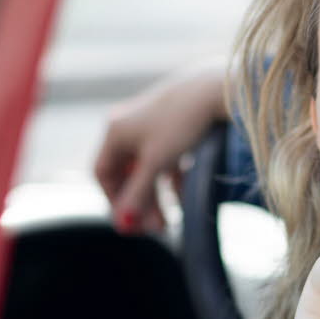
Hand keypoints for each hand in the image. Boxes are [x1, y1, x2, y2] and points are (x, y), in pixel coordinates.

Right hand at [93, 58, 227, 233]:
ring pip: (148, 168)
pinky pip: (167, 159)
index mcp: (115, 130)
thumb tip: (123, 222)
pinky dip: (173, 180)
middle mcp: (129, 124)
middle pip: (127, 173)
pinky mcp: (176, 125)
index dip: (114, 199)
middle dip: (140, 202)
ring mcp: (153, 124)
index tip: (129, 220)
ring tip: (171, 221)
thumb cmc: (181, 122)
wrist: (217, 88)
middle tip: (156, 229)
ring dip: (157, 196)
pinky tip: (184, 199)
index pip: (103, 172)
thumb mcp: (156, 162)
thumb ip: (138, 193)